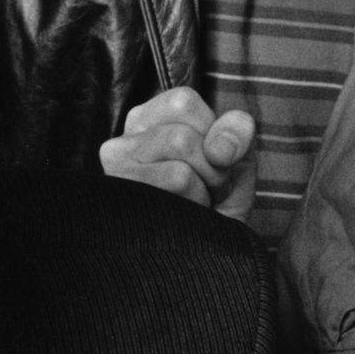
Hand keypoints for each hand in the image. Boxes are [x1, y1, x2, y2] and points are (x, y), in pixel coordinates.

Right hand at [99, 86, 256, 221]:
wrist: (210, 251)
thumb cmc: (219, 199)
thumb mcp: (239, 157)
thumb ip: (238, 133)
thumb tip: (219, 150)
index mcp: (147, 120)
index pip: (183, 102)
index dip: (212, 132)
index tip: (215, 158)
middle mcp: (122, 142)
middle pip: (181, 138)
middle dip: (212, 169)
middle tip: (206, 189)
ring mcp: (115, 175)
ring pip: (177, 167)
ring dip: (203, 190)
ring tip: (194, 203)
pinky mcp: (120, 203)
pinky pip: (175, 186)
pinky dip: (195, 205)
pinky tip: (183, 217)